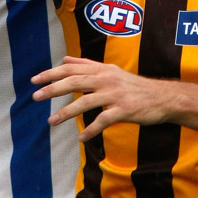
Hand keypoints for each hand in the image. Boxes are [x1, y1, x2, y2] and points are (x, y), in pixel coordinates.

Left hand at [32, 56, 175, 140]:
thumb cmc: (134, 86)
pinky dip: (91, 130)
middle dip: (53, 89)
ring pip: (86, 102)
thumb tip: (64, 59)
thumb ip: (87, 65)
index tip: (34, 80)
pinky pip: (104, 120)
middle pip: (75, 82)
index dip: (51, 73)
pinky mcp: (124, 110)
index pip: (71, 68)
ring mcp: (115, 94)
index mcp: (101, 69)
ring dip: (66, 112)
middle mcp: (106, 79)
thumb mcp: (110, 70)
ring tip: (51, 121)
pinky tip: (81, 138)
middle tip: (35, 97)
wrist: (163, 98)